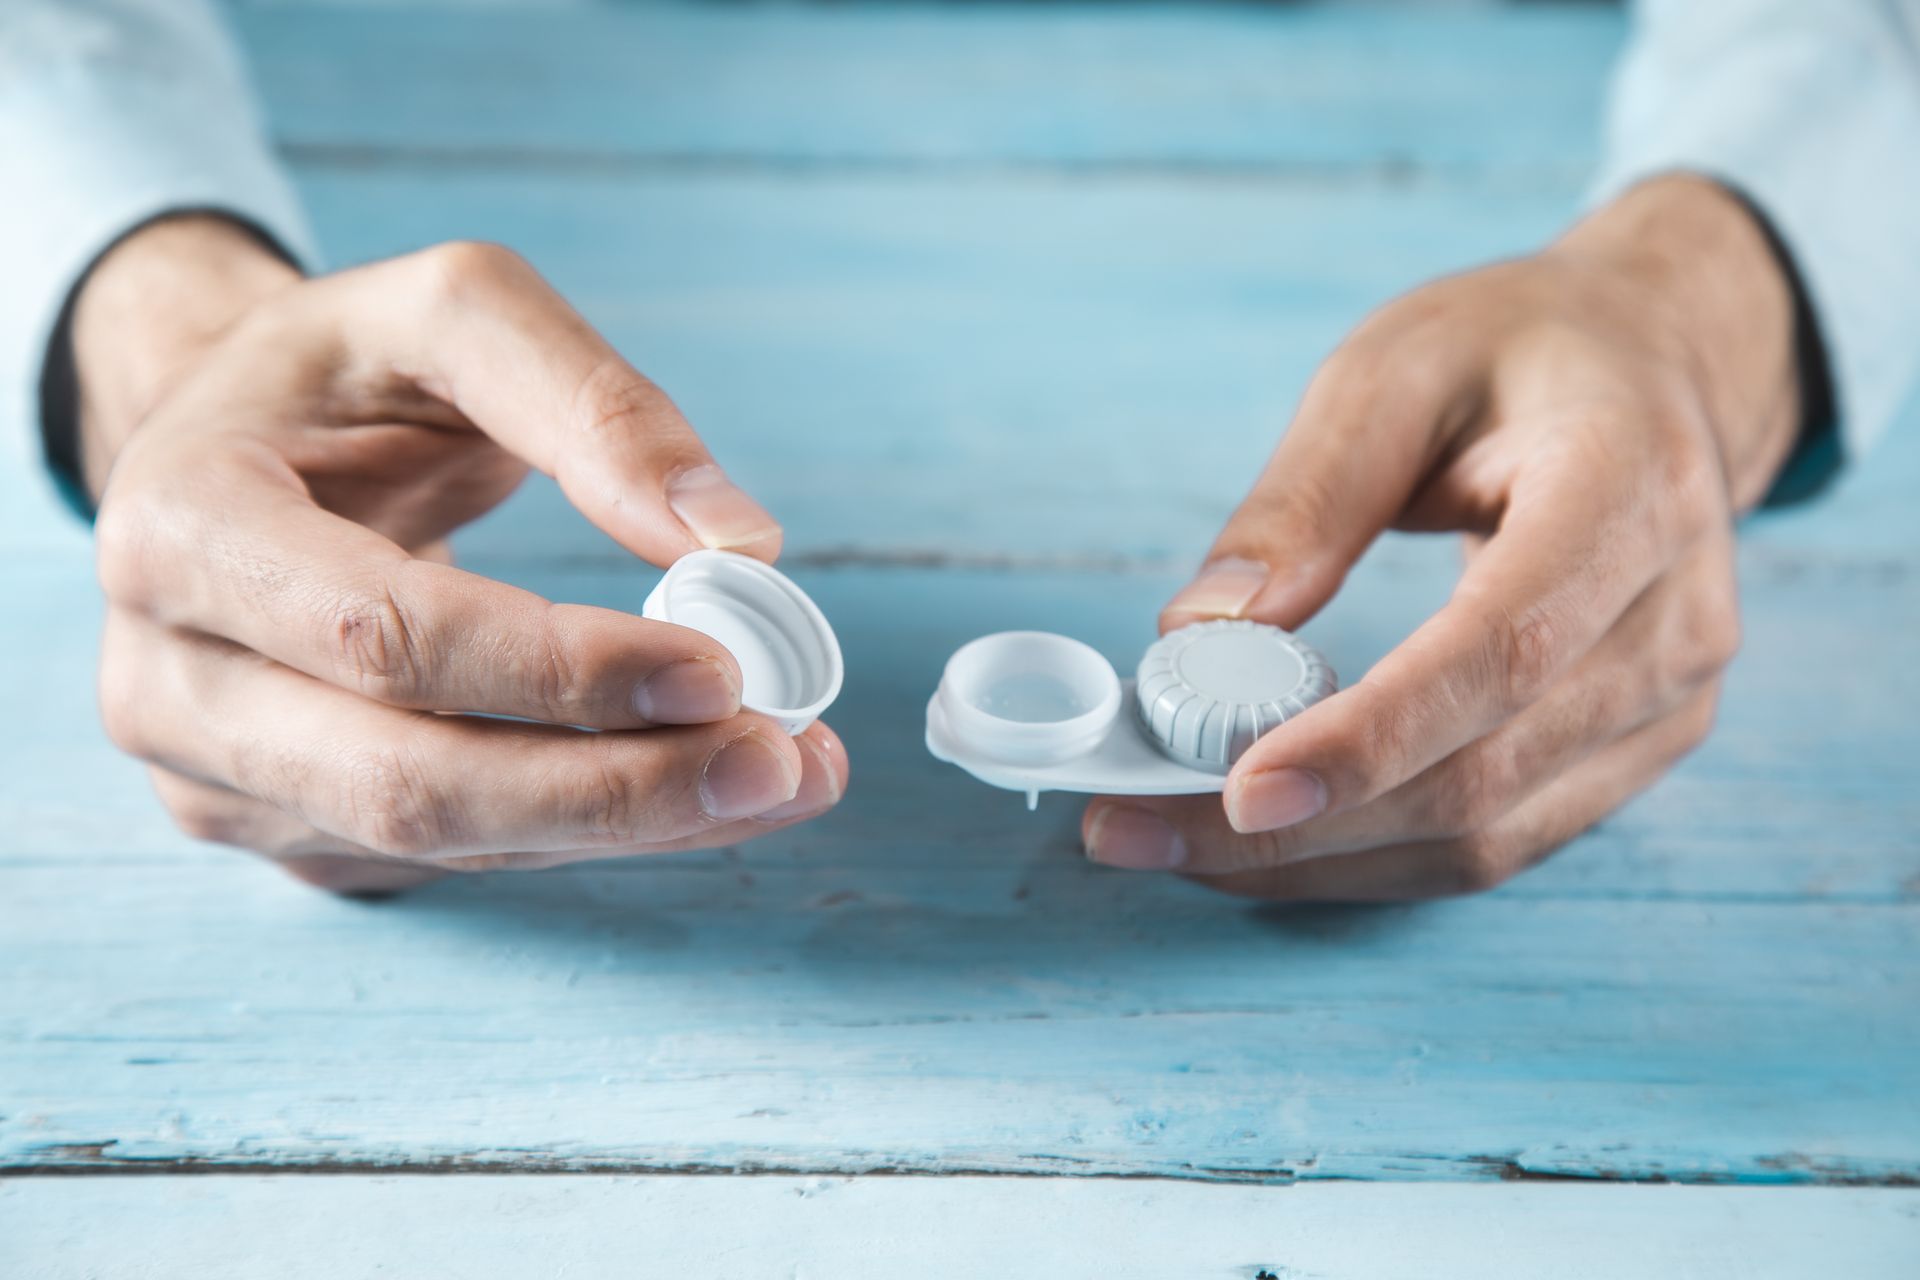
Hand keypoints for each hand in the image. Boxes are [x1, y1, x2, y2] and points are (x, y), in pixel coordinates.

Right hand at [79, 217, 846, 893]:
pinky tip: (697, 790)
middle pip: (408, 783)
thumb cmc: (342, 374)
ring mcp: (211, 773)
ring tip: (780, 777)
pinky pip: (449, 856)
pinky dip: (587, 829)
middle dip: (614, 789)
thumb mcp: (453, 313)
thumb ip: (594, 404)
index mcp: (183, 526)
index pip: (391, 637)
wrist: (229, 449)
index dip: (561, 671)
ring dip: (627, 823)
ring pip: (440, 840)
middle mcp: (166, 678)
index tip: (721, 668)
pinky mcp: (278, 828)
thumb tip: (738, 543)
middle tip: (777, 763)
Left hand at [1083, 176, 1799, 899]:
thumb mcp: (1395, 368)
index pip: (1502, 648)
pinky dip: (1370, 856)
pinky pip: (1498, 841)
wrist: (1660, 363)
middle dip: (1298, 827)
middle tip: (1137, 828)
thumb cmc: (1520, 352)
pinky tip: (1268, 841)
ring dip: (1319, 862)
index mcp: (1628, 492)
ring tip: (1172, 841)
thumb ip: (1305, 497)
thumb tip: (1199, 634)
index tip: (1239, 790)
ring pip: (1484, 838)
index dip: (1371, 736)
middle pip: (1480, 775)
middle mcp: (1675, 620)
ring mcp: (1671, 703)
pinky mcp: (1635, 751)